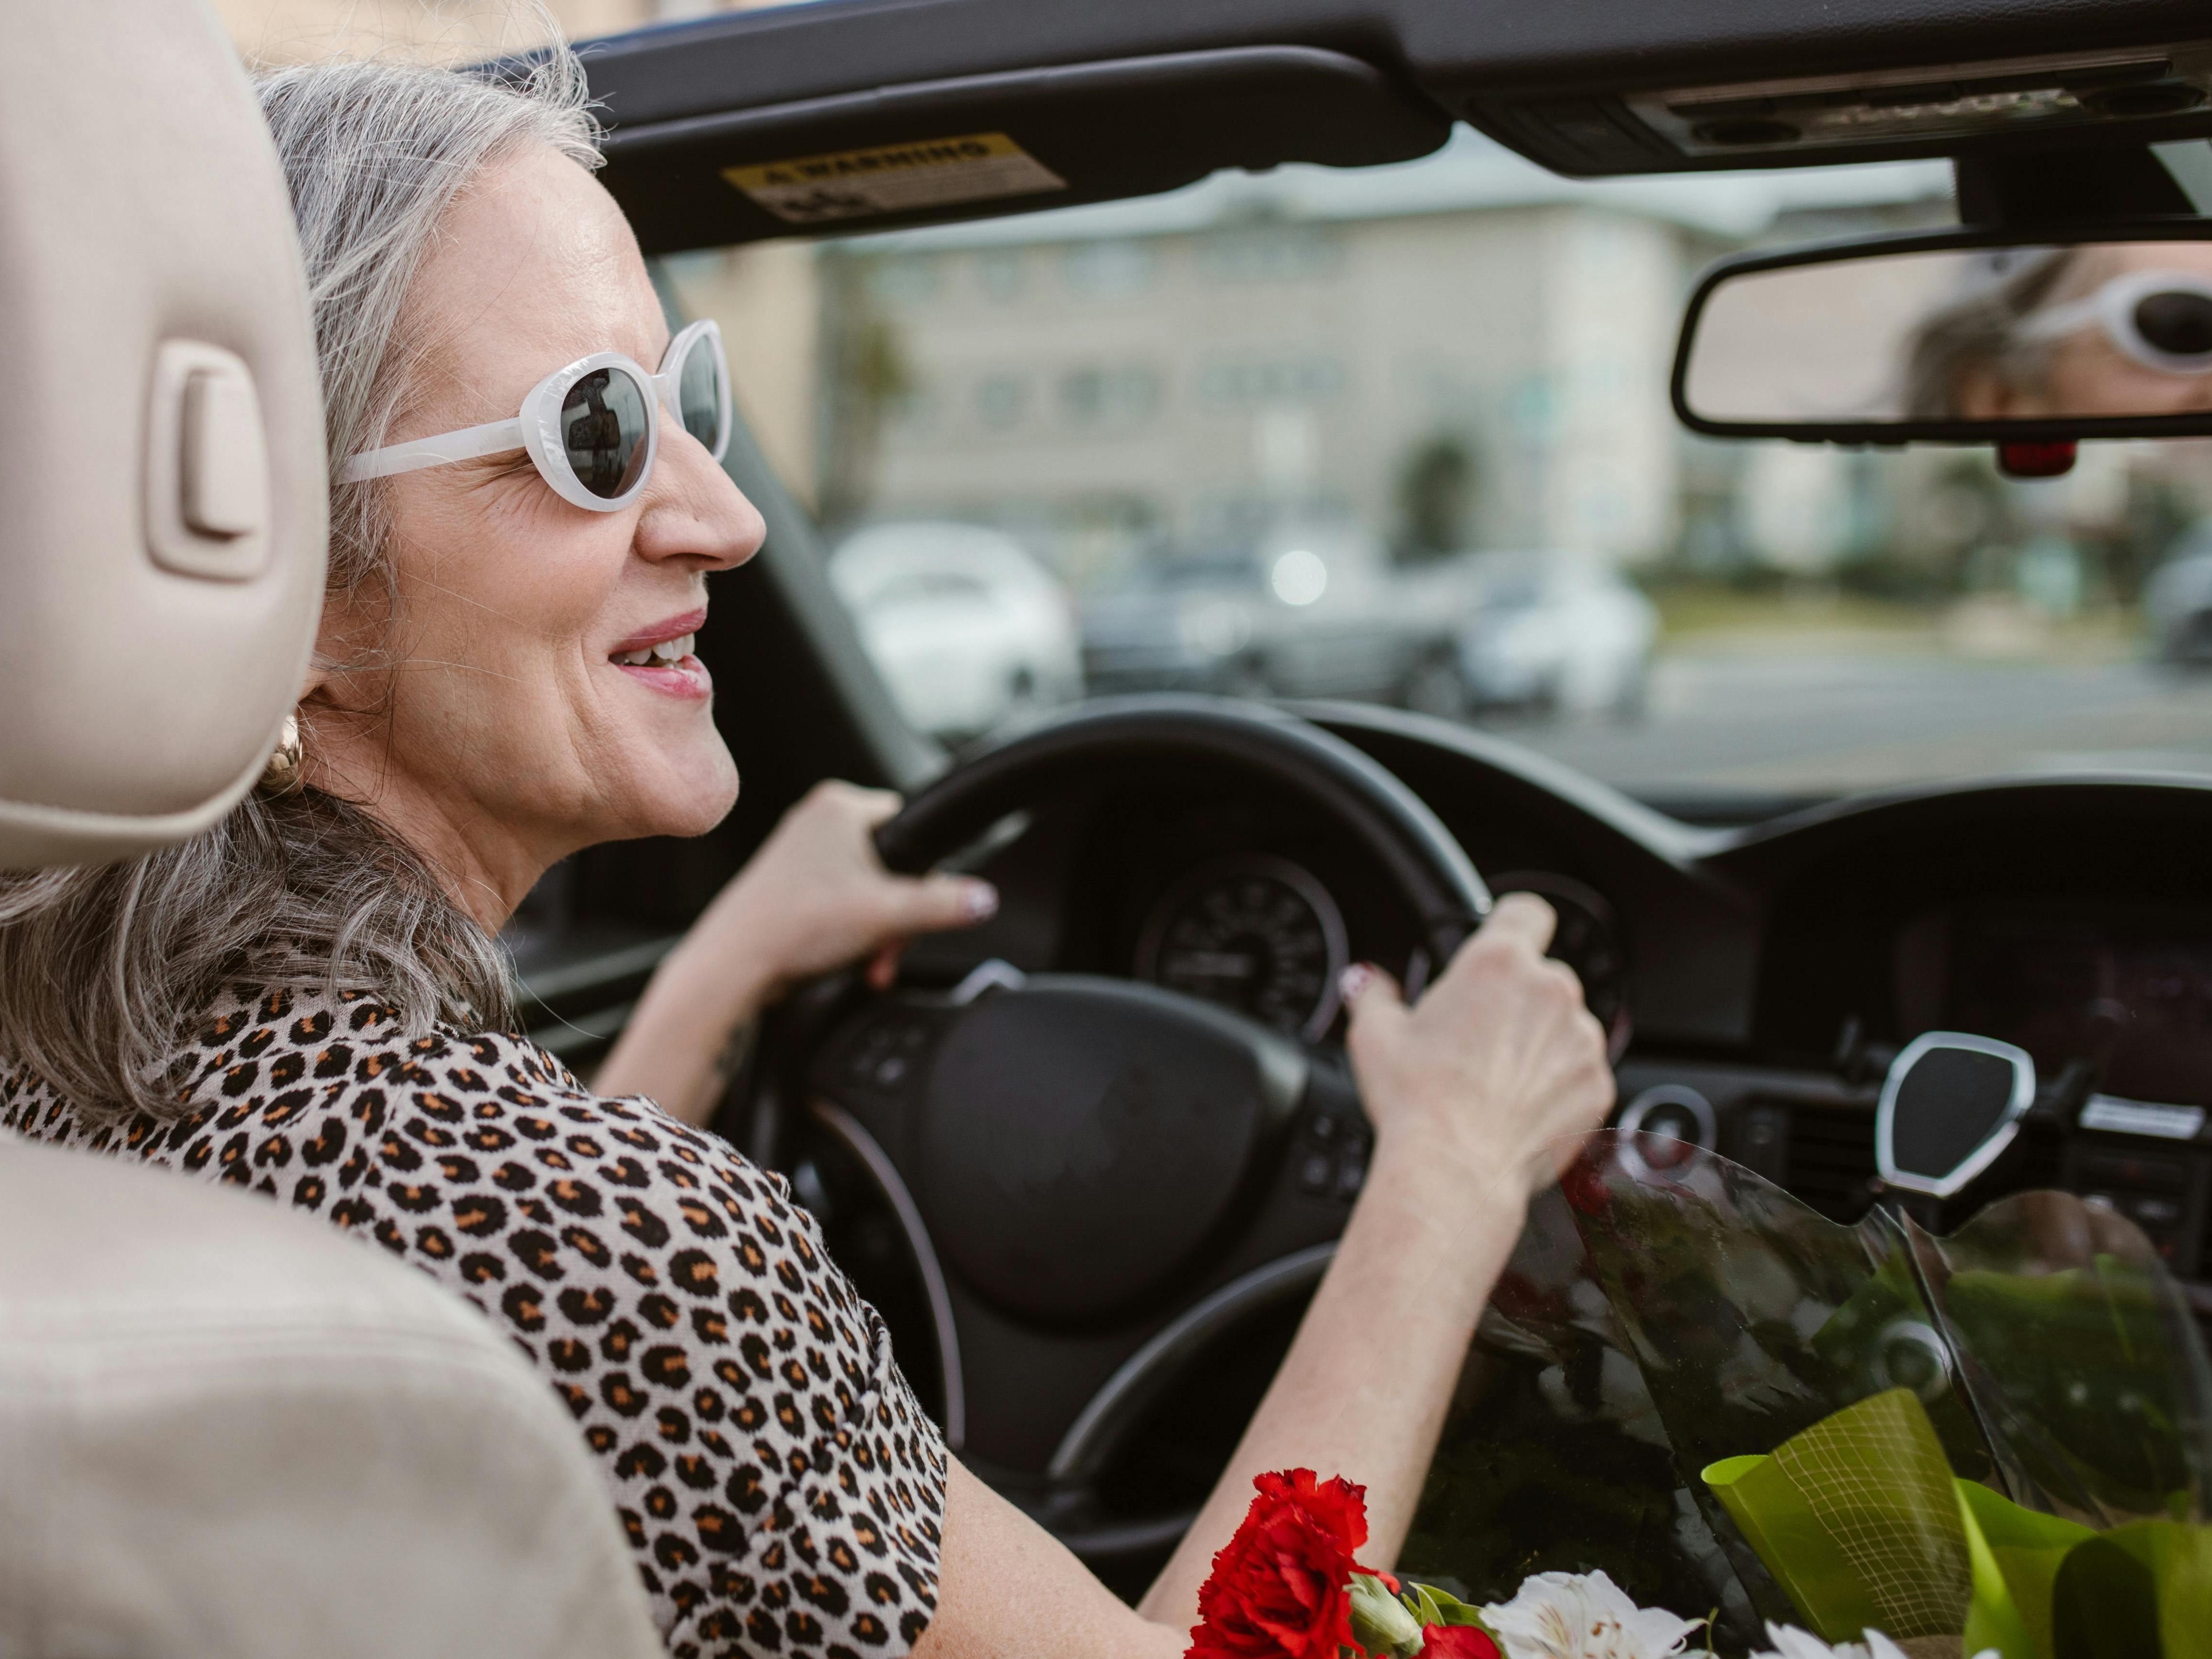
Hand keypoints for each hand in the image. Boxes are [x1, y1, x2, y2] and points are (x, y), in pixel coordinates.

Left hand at [597, 782, 997, 1125]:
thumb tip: (984, 899)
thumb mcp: (889, 915)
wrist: (733, 966)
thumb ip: (945, 904)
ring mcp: (797, 852)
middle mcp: (816, 819)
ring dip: (876, 930)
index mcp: (839, 805)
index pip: (910, 826)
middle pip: (889, 864)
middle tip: (889, 947)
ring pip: (865, 888)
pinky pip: (838, 902)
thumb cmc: (796, 927)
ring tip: (865, 960)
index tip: (916, 909)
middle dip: (897, 915)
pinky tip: (845, 958)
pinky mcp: (785, 883)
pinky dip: (849, 932)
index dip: (923, 874)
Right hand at [1339, 892, 1614, 1199]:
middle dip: (1516, 999)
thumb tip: (1367, 982)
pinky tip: (1518, 1107)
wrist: (1457, 1169)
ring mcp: (1582, 1039)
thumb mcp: (1375, 1035)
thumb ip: (1374, 994)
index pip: (1526, 911)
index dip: (1511, 926)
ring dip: (1539, 1042)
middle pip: (1542, 975)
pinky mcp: (1599, 1085)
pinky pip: (1581, 1071)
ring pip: (1564, 1025)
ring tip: (1495, 1080)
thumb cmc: (1417, 1100)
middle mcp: (1551, 990)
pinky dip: (1559, 1084)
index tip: (1498, 948)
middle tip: (1476, 1036)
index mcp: (1498, 962)